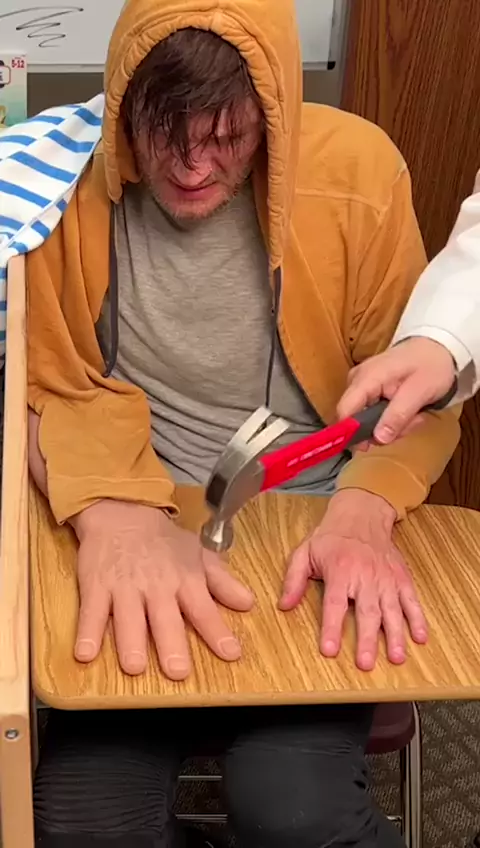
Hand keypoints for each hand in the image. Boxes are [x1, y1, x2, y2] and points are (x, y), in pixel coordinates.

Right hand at [71, 500, 253, 678]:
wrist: (122, 512)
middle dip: (171, 644)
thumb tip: (249, 603)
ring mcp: (125, 587)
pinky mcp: (97, 586)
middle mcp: (156, 586)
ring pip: (128, 617)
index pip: (204, 609)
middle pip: (165, 618)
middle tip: (178, 671)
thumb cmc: (164, 541)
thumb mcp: (198, 555)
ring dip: (130, 642)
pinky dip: (87, 631)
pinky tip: (85, 653)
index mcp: (184, 580)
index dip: (217, 632)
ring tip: (134, 667)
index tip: (231, 654)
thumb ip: (222, 582)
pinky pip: (92, 611)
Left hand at [279, 490, 426, 670]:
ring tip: (397, 658)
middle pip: (367, 612)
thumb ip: (293, 579)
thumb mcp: (304, 552)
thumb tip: (284, 605)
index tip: (329, 651)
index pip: (335, 604)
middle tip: (366, 664)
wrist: (362, 514)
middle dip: (368, 639)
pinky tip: (420, 638)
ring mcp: (386, 578)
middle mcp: (365, 576)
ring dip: (396, 635)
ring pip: (392, 610)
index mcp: (340, 571)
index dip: (332, 628)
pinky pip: (411, 600)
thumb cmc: (331, 537)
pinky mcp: (401, 578)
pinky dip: (418, 619)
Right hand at [337, 337, 455, 444]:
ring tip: (415, 415)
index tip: (368, 446)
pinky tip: (408, 411)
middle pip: (356, 418)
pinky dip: (391, 418)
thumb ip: (398, 414)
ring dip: (391, 425)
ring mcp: (362, 385)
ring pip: (366, 419)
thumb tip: (378, 439)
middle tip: (411, 424)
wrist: (437, 347)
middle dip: (383, 429)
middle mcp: (357, 381)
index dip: (350, 432)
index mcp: (366, 377)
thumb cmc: (431, 365)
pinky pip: (372, 413)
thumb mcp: (420, 391)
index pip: (345, 410)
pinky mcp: (369, 391)